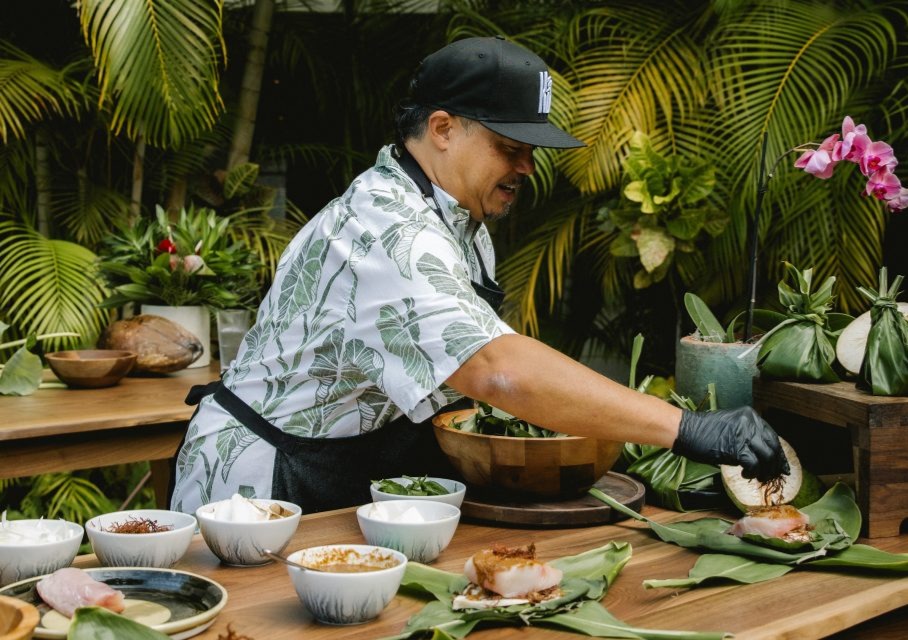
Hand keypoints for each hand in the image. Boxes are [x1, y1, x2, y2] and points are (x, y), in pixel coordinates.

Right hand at [671, 406, 789, 481]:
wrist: (687, 430)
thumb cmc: (704, 429)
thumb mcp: (731, 425)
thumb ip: (747, 434)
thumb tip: (760, 452)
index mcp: (750, 415)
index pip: (771, 435)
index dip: (778, 452)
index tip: (781, 463)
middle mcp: (751, 423)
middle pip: (773, 446)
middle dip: (776, 464)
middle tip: (774, 475)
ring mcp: (745, 435)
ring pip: (767, 457)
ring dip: (765, 470)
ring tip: (758, 476)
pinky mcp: (738, 449)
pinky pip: (754, 464)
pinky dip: (752, 472)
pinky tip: (746, 475)